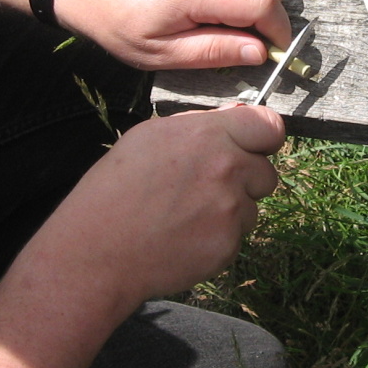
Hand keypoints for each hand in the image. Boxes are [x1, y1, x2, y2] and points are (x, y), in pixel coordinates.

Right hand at [27, 103, 285, 317]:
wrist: (96, 251)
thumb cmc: (113, 189)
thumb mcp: (148, 137)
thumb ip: (199, 126)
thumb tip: (236, 116)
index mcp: (208, 135)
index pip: (270, 126)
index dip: (262, 138)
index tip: (253, 147)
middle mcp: (227, 169)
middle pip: (267, 172)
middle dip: (245, 179)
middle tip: (207, 189)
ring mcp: (231, 211)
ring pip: (253, 208)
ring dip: (231, 211)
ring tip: (186, 216)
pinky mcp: (228, 246)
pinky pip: (237, 238)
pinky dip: (218, 239)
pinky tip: (184, 238)